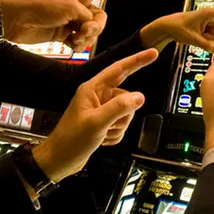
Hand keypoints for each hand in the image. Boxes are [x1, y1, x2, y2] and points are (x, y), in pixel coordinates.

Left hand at [0, 0, 143, 50]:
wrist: (13, 17)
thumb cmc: (38, 4)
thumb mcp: (67, 7)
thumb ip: (85, 16)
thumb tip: (90, 27)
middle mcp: (77, 3)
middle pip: (101, 17)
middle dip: (96, 26)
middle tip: (84, 31)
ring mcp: (70, 19)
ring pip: (91, 31)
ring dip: (86, 37)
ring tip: (74, 39)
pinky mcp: (62, 33)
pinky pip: (79, 40)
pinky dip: (77, 44)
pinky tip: (70, 45)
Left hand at [31, 48, 157, 181]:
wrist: (59, 160)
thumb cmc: (71, 140)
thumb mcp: (96, 123)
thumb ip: (119, 108)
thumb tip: (140, 96)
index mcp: (92, 89)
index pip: (119, 70)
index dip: (137, 61)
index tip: (153, 53)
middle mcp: (98, 97)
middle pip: (126, 97)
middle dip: (123, 115)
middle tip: (107, 126)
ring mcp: (101, 110)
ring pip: (126, 113)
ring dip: (118, 127)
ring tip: (102, 134)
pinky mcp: (103, 123)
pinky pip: (121, 126)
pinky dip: (115, 135)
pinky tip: (102, 140)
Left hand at [139, 8, 213, 54]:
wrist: (168, 27)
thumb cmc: (178, 29)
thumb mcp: (192, 39)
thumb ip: (208, 46)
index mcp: (211, 14)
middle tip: (200, 37)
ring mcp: (213, 24)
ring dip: (211, 41)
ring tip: (197, 36)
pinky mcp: (210, 29)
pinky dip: (208, 41)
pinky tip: (198, 37)